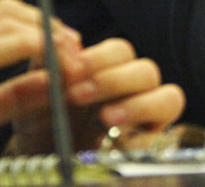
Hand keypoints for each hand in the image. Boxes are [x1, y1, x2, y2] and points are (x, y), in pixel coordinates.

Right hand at [0, 0, 80, 164]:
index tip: (68, 43)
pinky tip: (50, 65)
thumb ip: (16, 94)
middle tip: (76, 48)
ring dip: (46, 37)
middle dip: (48, 23)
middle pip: (6, 10)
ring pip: (4, 23)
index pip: (0, 13)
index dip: (40, 22)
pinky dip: (29, 49)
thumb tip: (57, 78)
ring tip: (71, 60)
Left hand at [11, 38, 184, 155]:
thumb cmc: (42, 122)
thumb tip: (68, 44)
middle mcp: (136, 90)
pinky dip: (140, 141)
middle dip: (114, 81)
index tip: (71, 71)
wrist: (41, 159)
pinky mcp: (149, 147)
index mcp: (111, 70)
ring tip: (106, 118)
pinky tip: (113, 146)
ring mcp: (148, 118)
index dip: (100, 58)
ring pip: (170, 98)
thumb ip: (48, 65)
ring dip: (138, 106)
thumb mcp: (34, 92)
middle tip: (78, 96)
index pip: (121, 52)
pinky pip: (161, 139)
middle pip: (147, 71)